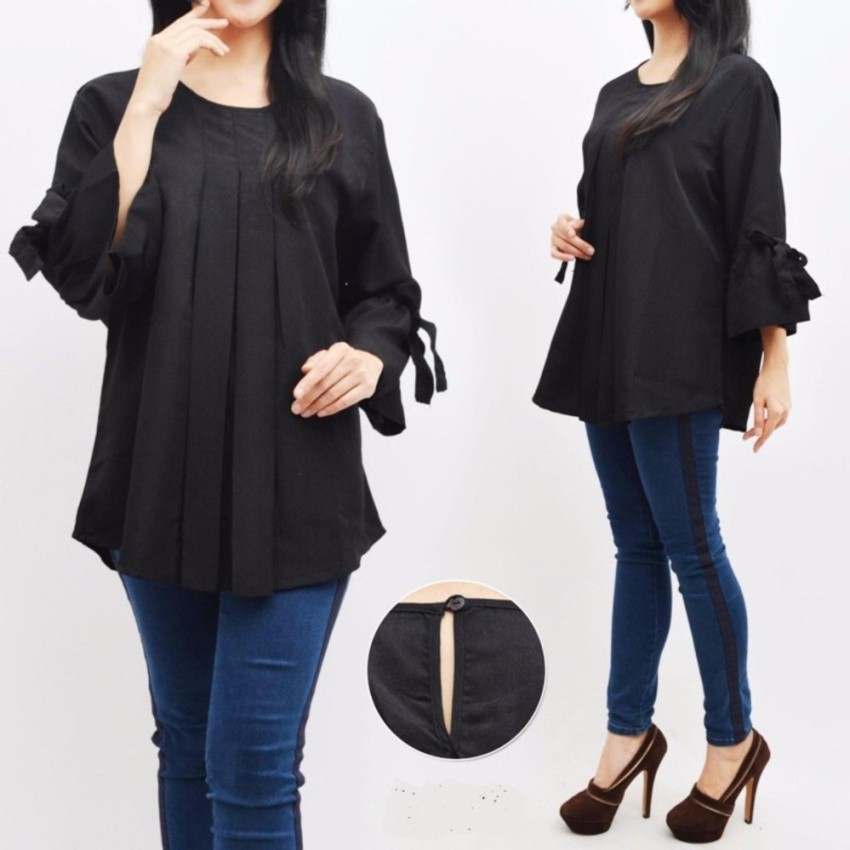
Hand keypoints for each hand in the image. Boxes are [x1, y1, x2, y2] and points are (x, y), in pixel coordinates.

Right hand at [129, 0, 229, 115]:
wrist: (146, 101)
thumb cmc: (158, 91)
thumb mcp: (170, 69)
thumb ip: (182, 55)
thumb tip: (199, 47)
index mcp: (156, 41)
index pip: (179, 22)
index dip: (194, 15)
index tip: (208, 12)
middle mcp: (160, 39)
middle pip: (188, 23)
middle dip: (209, 22)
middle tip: (225, 22)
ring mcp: (166, 44)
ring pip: (196, 31)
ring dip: (214, 40)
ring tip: (224, 51)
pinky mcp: (174, 52)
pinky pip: (198, 40)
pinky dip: (211, 45)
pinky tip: (218, 54)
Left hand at [291, 342, 383, 417]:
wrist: (371, 365)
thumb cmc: (343, 361)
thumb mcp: (330, 356)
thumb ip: (316, 361)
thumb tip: (305, 369)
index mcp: (341, 349)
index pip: (321, 368)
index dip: (307, 382)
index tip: (296, 395)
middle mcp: (353, 360)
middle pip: (326, 383)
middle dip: (309, 398)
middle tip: (296, 408)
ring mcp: (362, 374)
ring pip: (334, 394)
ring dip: (317, 406)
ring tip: (306, 412)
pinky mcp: (367, 388)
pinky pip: (346, 402)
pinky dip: (331, 409)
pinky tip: (320, 412)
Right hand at [551, 213, 594, 261]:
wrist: (576, 233)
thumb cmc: (579, 227)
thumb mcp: (581, 223)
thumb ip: (580, 223)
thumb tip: (581, 225)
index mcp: (561, 219)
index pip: (563, 225)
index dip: (567, 230)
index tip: (573, 235)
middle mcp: (555, 228)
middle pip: (566, 238)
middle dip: (580, 245)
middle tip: (591, 250)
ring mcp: (553, 239)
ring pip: (563, 247)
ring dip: (576, 253)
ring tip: (586, 256)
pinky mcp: (553, 249)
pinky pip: (555, 254)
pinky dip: (564, 257)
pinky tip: (573, 258)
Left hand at [744, 362, 790, 451]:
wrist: (776, 368)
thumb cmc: (764, 383)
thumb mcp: (757, 401)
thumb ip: (757, 418)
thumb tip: (758, 433)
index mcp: (776, 412)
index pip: (767, 432)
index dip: (760, 441)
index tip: (754, 450)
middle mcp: (785, 411)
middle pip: (771, 428)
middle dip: (759, 433)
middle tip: (746, 436)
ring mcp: (788, 407)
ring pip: (776, 423)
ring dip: (766, 427)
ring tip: (755, 429)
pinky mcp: (788, 403)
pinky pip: (779, 417)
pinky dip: (771, 421)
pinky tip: (765, 419)